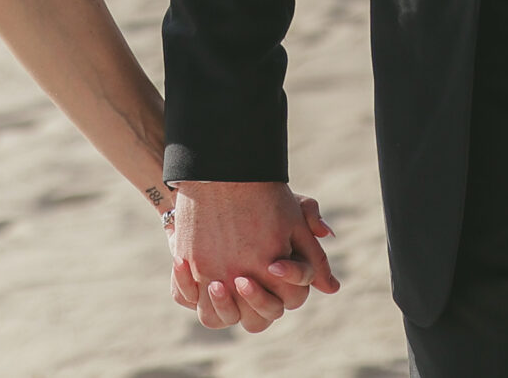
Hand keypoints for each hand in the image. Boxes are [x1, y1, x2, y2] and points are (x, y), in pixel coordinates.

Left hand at [166, 181, 337, 332]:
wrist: (213, 188)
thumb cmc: (256, 200)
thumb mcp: (282, 202)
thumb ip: (307, 214)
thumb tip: (325, 232)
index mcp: (277, 284)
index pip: (290, 299)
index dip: (285, 284)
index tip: (274, 264)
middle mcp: (249, 296)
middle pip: (258, 320)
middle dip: (253, 302)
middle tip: (241, 280)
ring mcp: (219, 294)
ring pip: (217, 319)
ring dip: (218, 306)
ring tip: (215, 284)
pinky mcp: (190, 285)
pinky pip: (185, 297)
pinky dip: (182, 284)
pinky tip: (182, 261)